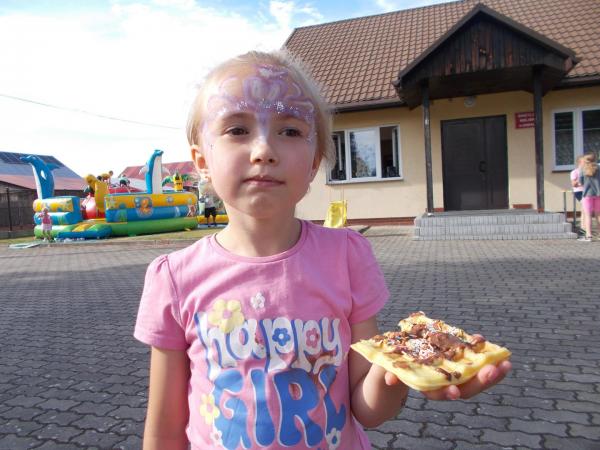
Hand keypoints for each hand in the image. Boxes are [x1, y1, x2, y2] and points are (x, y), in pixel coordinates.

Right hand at [383, 360, 510, 399]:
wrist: (399, 359)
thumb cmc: (392, 364)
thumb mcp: (388, 367)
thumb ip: (389, 372)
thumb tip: (390, 378)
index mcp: (426, 386)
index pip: (438, 393)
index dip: (446, 392)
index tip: (454, 390)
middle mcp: (443, 385)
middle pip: (463, 389)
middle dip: (479, 382)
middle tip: (492, 370)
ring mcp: (455, 377)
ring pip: (475, 381)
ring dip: (491, 374)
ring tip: (505, 364)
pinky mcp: (462, 366)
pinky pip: (478, 367)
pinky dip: (488, 360)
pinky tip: (501, 355)